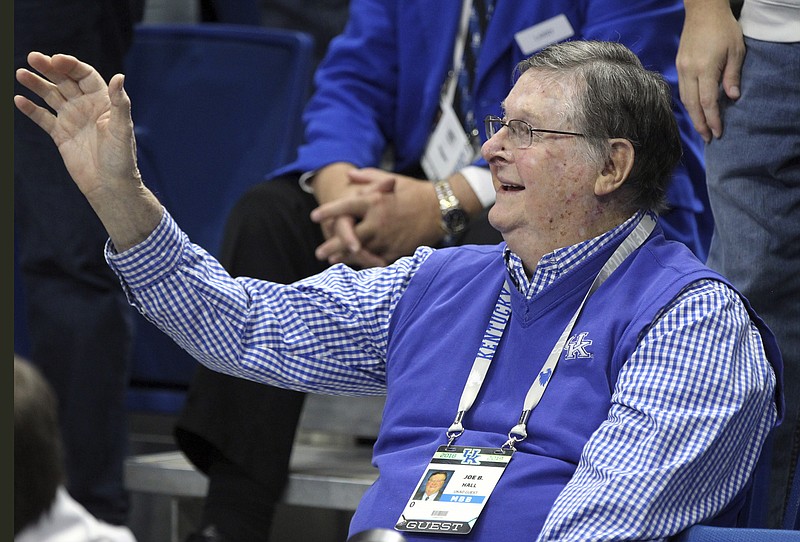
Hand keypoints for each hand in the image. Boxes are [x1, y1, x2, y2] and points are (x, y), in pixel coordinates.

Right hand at [15, 52, 161, 249]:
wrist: (110, 185)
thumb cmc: (121, 158)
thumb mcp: (122, 128)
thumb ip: (120, 102)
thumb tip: (119, 76)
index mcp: (103, 102)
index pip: (84, 75)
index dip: (70, 65)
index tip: (56, 60)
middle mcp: (86, 107)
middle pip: (65, 81)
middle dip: (49, 68)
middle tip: (32, 57)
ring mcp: (72, 119)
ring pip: (51, 95)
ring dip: (36, 84)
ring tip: (21, 73)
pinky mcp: (60, 135)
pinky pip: (43, 118)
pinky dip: (31, 109)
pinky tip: (19, 100)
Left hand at [310, 168, 441, 266]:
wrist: (441, 209)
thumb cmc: (414, 192)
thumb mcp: (390, 180)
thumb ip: (367, 178)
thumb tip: (348, 175)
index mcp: (375, 201)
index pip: (345, 206)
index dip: (328, 212)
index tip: (314, 216)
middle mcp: (378, 221)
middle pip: (348, 236)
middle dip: (332, 245)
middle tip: (319, 252)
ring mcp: (387, 238)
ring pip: (360, 252)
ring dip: (345, 258)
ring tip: (333, 261)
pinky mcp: (396, 250)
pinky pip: (376, 259)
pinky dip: (365, 262)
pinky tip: (356, 265)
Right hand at [676, 1, 744, 141]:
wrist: (702, 11)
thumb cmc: (723, 28)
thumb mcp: (736, 50)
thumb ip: (732, 75)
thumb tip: (732, 98)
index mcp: (705, 68)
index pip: (707, 101)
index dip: (712, 119)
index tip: (717, 133)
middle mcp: (690, 71)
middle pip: (692, 105)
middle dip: (700, 123)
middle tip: (707, 138)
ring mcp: (681, 68)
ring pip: (684, 99)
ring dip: (693, 116)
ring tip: (701, 127)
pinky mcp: (678, 65)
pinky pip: (682, 90)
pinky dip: (688, 103)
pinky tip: (695, 110)